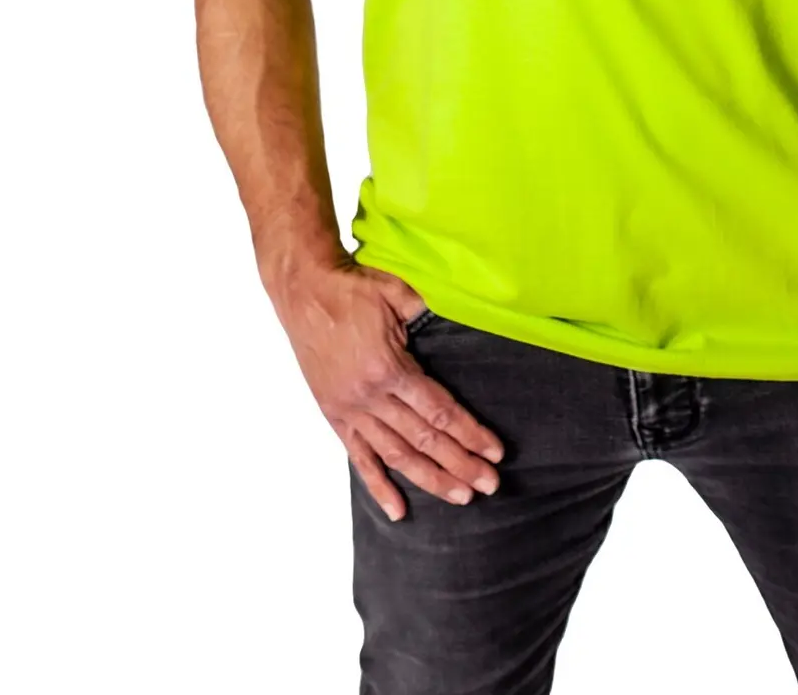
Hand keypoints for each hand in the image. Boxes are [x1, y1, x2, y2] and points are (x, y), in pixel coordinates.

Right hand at [271, 259, 506, 521]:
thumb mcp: (397, 291)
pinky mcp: (334, 414)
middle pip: (424, 439)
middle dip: (460, 464)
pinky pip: (358, 458)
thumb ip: (428, 313)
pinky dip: (378, 485)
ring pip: (396, 455)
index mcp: (389, 368)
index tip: (494, 451)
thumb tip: (464, 319)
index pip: (439, 410)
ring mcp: (350, 410)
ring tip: (459, 497)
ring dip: (429, 479)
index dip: (470, 433)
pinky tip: (398, 510)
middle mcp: (370, 396)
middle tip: (489, 485)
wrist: (303, 290)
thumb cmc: (352, 288)